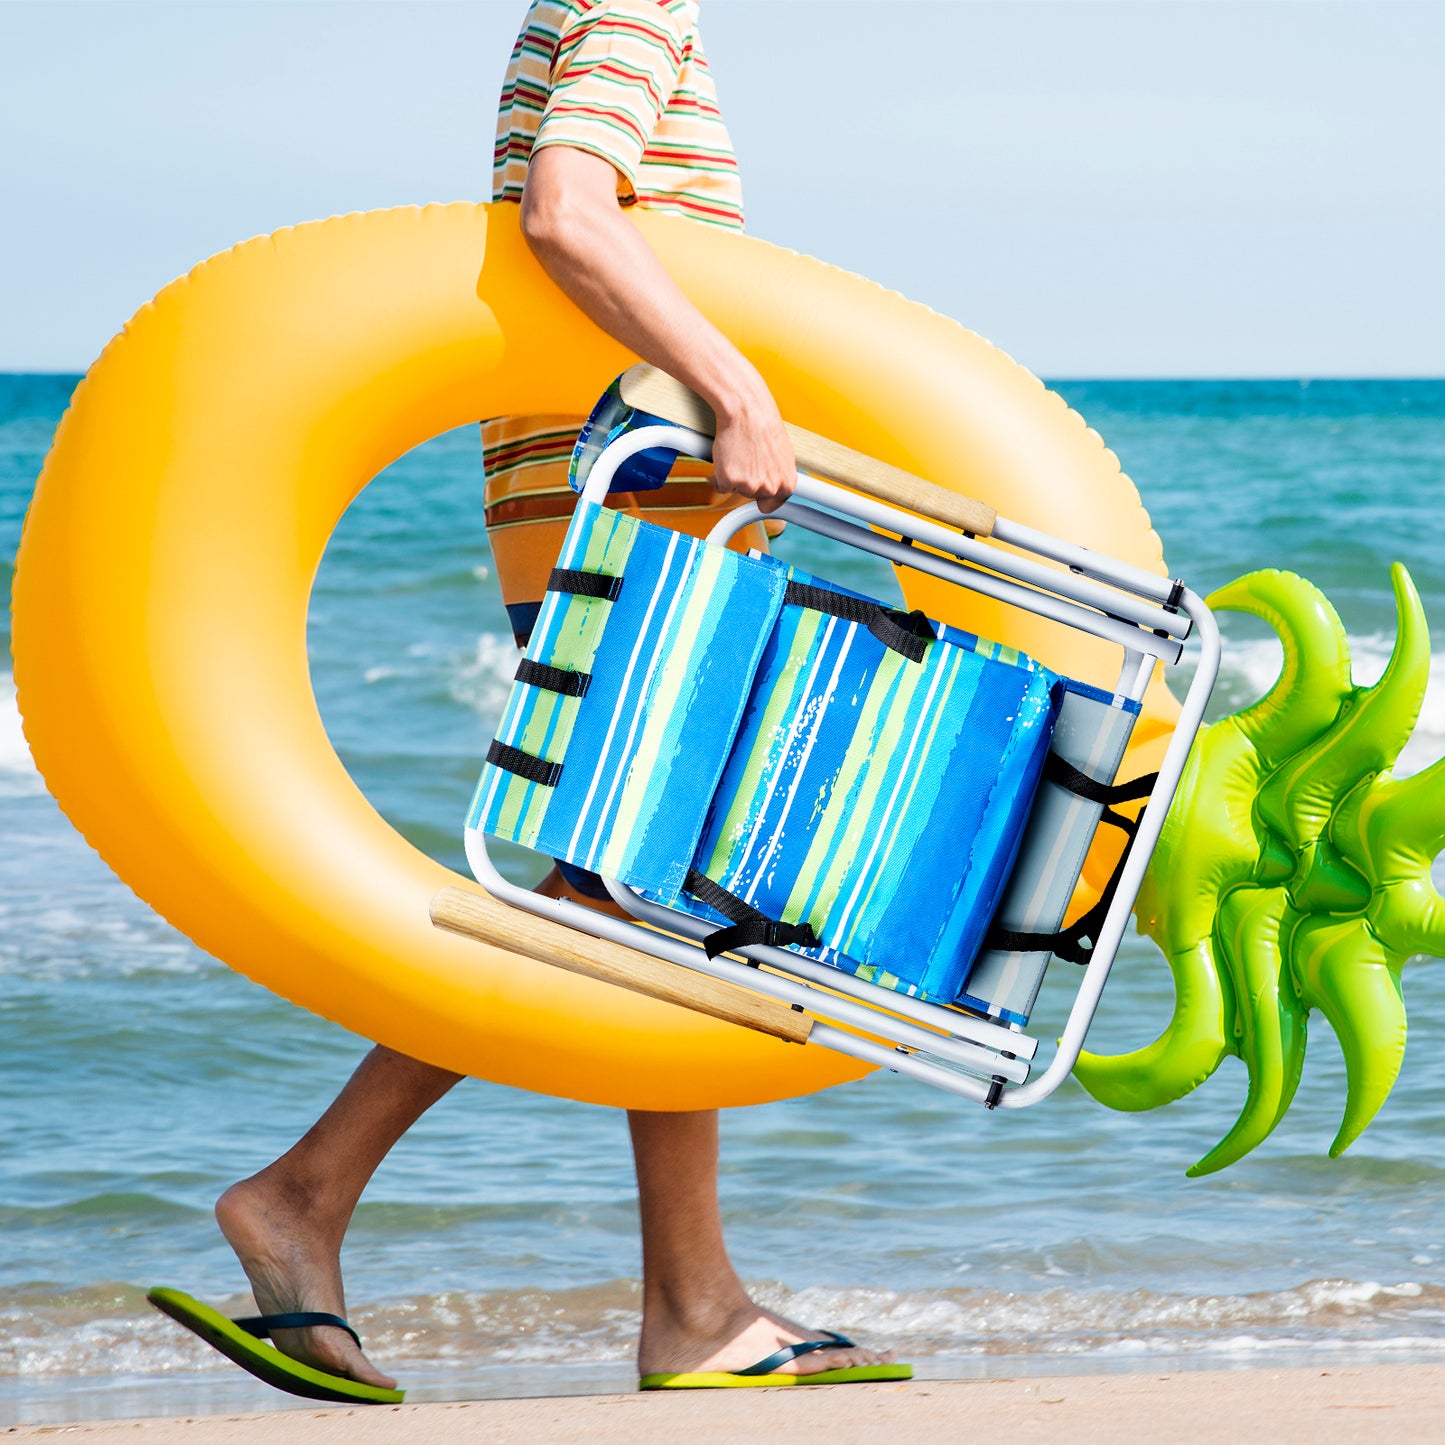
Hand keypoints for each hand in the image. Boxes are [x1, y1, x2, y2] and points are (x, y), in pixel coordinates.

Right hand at [710, 390, 795, 515]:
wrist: (747, 412)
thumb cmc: (764, 426)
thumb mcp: (783, 454)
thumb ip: (779, 474)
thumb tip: (775, 480)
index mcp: (786, 484)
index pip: (772, 506)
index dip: (762, 497)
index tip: (758, 492)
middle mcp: (770, 489)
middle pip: (752, 497)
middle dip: (748, 483)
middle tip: (747, 461)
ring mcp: (749, 487)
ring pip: (737, 490)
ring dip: (735, 476)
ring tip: (740, 454)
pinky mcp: (730, 481)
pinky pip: (722, 485)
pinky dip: (722, 474)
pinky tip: (729, 457)